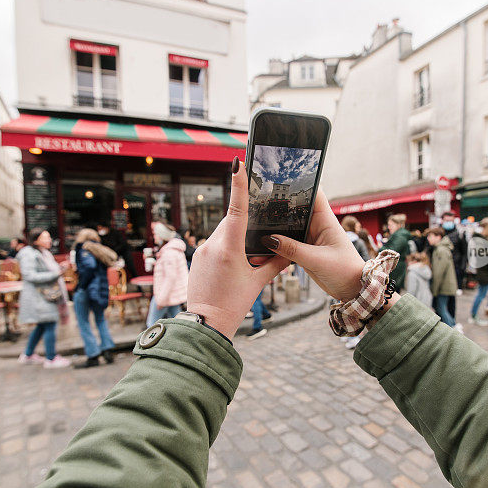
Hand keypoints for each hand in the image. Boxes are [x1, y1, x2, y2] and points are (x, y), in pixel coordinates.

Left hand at [186, 157, 289, 338]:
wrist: (205, 325)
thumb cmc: (233, 305)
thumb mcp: (258, 283)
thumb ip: (276, 263)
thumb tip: (290, 249)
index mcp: (228, 248)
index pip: (237, 209)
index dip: (239, 184)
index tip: (237, 163)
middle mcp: (212, 245)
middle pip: (232, 219)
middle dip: (246, 220)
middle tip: (262, 224)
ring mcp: (202, 250)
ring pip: (223, 231)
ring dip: (237, 234)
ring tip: (248, 253)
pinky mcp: (197, 257)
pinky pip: (215, 242)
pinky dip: (227, 244)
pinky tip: (235, 261)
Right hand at [260, 189, 365, 301]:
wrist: (351, 290)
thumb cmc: (345, 270)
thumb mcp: (318, 259)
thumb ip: (292, 250)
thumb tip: (268, 239)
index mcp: (324, 219)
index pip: (312, 192)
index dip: (297, 184)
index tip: (278, 181)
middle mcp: (315, 225)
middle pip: (293, 209)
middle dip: (275, 209)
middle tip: (254, 208)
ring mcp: (307, 238)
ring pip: (285, 229)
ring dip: (271, 232)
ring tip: (252, 233)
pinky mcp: (302, 251)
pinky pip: (284, 246)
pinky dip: (273, 249)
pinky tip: (260, 253)